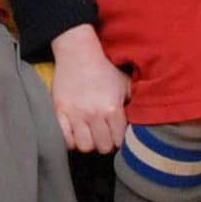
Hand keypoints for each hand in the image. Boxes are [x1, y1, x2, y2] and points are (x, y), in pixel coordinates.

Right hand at [46, 35, 130, 154]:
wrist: (78, 54)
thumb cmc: (104, 69)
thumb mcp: (125, 84)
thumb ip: (134, 103)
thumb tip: (140, 121)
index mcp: (113, 109)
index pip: (119, 140)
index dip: (119, 140)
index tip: (115, 134)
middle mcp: (94, 114)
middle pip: (102, 147)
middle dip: (105, 143)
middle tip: (103, 135)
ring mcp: (75, 114)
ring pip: (84, 146)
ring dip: (88, 143)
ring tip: (90, 135)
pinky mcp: (59, 111)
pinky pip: (65, 139)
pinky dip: (70, 140)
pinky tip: (75, 132)